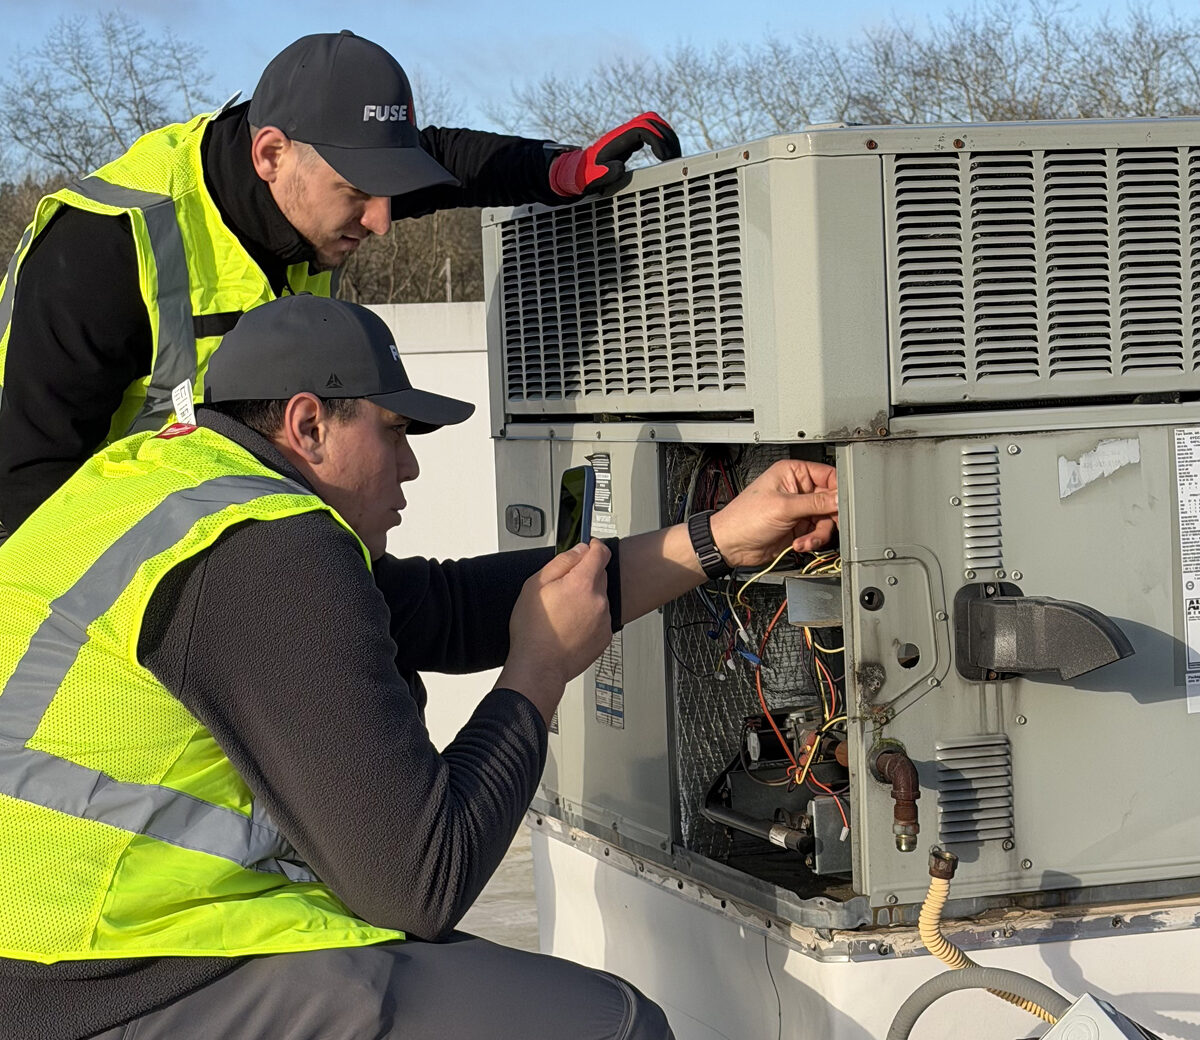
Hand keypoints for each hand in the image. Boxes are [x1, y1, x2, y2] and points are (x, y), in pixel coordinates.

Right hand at [499, 540, 612, 719]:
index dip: (595, 545)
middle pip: (600, 575)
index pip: (600, 553)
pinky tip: (570, 626)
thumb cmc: (532, 630)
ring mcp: (604, 620)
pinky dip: (590, 618)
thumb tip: (579, 551)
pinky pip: (600, 618)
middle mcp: (598, 600)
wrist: (539, 666)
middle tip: (563, 589)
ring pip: (600, 598)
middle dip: (585, 576)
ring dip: (587, 599)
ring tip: (563, 614)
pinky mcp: (605, 637)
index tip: (590, 545)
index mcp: (582, 584)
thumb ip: (561, 562)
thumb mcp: (535, 585)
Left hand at [548, 112, 680, 196]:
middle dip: (667, 136)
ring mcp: (627, 136)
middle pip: (652, 120)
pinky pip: (650, 133)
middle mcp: (623, 134)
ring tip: (674, 157)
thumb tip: (620, 167)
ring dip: (667, 137)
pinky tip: (665, 157)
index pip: (643, 128)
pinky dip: (662, 141)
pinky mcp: (629, 142)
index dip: (657, 140)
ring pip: (654, 124)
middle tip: (673, 158)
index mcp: (616, 140)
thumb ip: (603, 175)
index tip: (663, 158)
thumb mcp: (591, 178)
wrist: (575, 172)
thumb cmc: (583, 177)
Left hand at [709, 460, 837, 567]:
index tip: (844, 505)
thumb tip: (839, 498)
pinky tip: (799, 544)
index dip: (838, 491)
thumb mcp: (784, 507)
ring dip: (818, 534)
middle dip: (828, 517)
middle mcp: (798, 489)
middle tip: (824, 526)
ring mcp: (799, 510)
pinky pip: (817, 534)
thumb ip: (816, 503)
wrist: (731, 545)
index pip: (828, 476)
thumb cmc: (745, 518)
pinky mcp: (799, 528)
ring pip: (826, 521)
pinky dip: (812, 541)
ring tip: (805, 540)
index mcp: (793, 473)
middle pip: (831, 501)